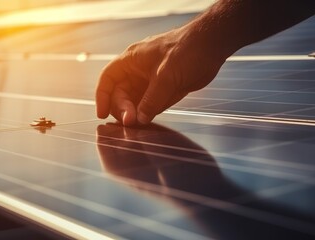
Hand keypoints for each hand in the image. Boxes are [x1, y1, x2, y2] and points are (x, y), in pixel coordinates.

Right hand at [96, 25, 225, 125]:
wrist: (212, 46)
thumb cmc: (188, 49)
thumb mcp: (166, 75)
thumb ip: (152, 99)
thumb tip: (140, 119)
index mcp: (132, 60)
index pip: (108, 78)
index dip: (102, 96)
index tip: (102, 113)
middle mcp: (138, 71)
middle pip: (120, 94)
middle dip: (123, 109)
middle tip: (131, 121)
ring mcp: (150, 81)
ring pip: (135, 102)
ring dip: (135, 114)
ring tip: (140, 124)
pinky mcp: (163, 90)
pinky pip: (150, 105)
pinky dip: (148, 114)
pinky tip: (150, 120)